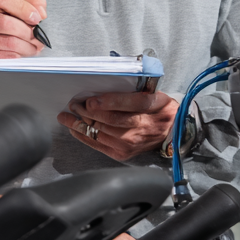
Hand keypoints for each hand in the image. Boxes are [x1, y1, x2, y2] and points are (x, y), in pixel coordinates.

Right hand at [0, 0, 46, 58]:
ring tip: (34, 46)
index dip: (22, 7)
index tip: (36, 18)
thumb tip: (41, 12)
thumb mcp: (15, 8)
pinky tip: (22, 52)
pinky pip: (5, 56)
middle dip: (28, 31)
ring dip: (27, 46)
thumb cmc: (3, 23)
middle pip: (5, 22)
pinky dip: (19, 55)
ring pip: (8, 41)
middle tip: (39, 37)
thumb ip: (31, 3)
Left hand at [59, 91, 177, 160]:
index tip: (90, 100)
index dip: (107, 102)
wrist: (173, 133)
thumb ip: (132, 90)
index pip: (129, 103)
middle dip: (86, 111)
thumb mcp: (154, 94)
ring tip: (66, 117)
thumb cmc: (159, 110)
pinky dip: (84, 136)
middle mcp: (141, 126)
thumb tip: (104, 86)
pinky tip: (74, 129)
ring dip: (80, 124)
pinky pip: (99, 144)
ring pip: (101, 131)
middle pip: (110, 119)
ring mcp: (131, 142)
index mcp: (152, 106)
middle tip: (73, 103)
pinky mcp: (123, 153)